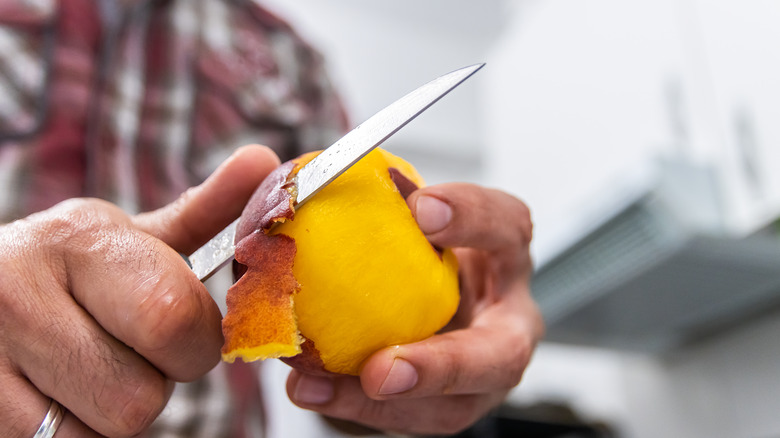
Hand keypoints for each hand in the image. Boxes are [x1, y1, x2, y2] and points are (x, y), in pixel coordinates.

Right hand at [0, 145, 279, 436]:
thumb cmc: (69, 272)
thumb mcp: (128, 238)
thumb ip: (202, 212)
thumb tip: (265, 162)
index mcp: (78, 239)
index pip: (174, 318)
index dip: (197, 341)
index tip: (183, 329)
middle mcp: (18, 293)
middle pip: (142, 394)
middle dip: (159, 380)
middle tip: (135, 352)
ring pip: (108, 430)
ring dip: (117, 410)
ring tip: (93, 368)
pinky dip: (80, 432)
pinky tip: (61, 393)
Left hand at [286, 183, 543, 434]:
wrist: (430, 292)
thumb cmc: (417, 243)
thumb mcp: (404, 212)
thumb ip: (370, 197)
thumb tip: (282, 172)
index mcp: (503, 254)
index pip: (508, 225)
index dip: (474, 216)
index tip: (421, 209)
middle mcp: (506, 318)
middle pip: (502, 354)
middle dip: (445, 366)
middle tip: (382, 368)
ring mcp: (482, 370)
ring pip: (453, 408)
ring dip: (384, 405)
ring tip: (319, 388)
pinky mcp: (449, 401)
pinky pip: (409, 415)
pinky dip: (356, 404)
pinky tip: (311, 388)